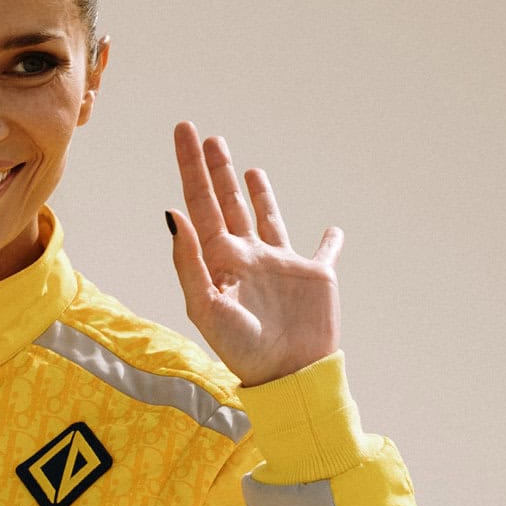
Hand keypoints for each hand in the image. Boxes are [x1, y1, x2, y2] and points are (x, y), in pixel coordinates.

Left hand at [166, 121, 342, 385]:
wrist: (287, 375)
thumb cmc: (242, 349)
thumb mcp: (207, 306)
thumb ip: (189, 261)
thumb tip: (173, 214)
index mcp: (220, 260)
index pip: (200, 204)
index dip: (191, 168)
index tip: (184, 131)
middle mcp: (248, 257)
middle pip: (229, 204)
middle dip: (216, 172)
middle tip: (210, 138)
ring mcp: (281, 266)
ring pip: (267, 218)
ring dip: (258, 193)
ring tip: (248, 168)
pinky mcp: (315, 277)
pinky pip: (324, 252)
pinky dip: (330, 240)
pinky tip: (332, 229)